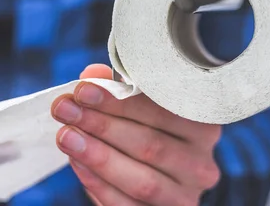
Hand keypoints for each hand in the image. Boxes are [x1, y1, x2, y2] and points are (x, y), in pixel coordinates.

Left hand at [51, 64, 220, 205]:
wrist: (154, 174)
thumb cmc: (147, 127)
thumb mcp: (138, 103)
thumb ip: (119, 87)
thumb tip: (92, 75)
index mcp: (203, 126)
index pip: (164, 111)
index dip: (121, 101)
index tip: (83, 89)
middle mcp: (201, 164)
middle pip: (151, 145)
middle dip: (102, 125)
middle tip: (65, 109)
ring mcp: (184, 196)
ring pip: (142, 180)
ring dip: (98, 156)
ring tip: (66, 136)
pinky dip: (98, 184)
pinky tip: (76, 161)